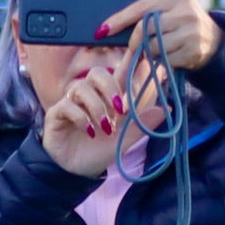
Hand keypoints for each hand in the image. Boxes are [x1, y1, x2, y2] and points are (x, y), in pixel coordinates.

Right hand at [42, 52, 134, 177]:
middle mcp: (90, 96)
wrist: (76, 173)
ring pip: (82, 87)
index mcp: (108, 98)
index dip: (129, 60)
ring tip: (105, 128)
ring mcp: (72, 103)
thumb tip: (167, 108)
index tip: (140, 51)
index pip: (119, 73)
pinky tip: (89, 132)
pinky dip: (81, 117)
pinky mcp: (57, 114)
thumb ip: (143, 124)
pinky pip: (68, 105)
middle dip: (110, 87)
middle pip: (97, 74)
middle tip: (120, 108)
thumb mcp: (125, 140)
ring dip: (97, 107)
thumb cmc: (100, 152)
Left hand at [91, 0, 218, 75]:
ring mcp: (191, 32)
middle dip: (133, 40)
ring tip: (152, 50)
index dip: (120, 19)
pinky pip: (164, 60)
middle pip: (145, 29)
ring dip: (147, 52)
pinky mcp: (193, 51)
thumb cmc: (184, 17)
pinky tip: (166, 56)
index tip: (102, 30)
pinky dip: (160, 60)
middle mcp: (186, 11)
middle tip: (131, 46)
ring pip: (153, 47)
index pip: (142, 7)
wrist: (215, 41)